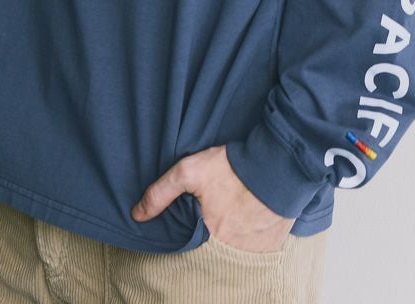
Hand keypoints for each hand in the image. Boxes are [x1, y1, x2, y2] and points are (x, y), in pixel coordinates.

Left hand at [130, 145, 296, 252]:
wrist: (277, 163)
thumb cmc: (232, 167)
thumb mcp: (190, 171)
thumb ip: (161, 192)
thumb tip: (137, 215)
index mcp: (211, 235)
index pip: (193, 244)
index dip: (192, 231)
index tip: (198, 216)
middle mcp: (234, 250)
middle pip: (214, 247)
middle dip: (214, 233)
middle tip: (220, 210)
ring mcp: (255, 250)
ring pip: (236, 248)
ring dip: (234, 235)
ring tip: (235, 211)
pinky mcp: (273, 245)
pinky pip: (257, 248)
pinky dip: (252, 237)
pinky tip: (251, 217)